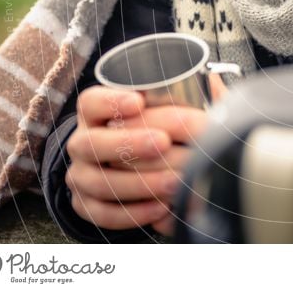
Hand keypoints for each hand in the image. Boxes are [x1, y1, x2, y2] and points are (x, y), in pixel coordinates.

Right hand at [65, 85, 173, 230]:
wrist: (136, 165)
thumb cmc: (156, 127)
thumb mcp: (167, 107)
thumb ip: (185, 92)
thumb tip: (211, 80)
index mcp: (96, 113)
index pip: (91, 102)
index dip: (111, 101)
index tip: (139, 101)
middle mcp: (83, 142)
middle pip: (91, 143)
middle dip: (129, 143)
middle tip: (163, 142)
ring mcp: (81, 175)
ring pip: (99, 182)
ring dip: (139, 183)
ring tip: (174, 181)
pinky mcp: (86, 206)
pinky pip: (104, 214)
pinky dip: (133, 213)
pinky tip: (161, 207)